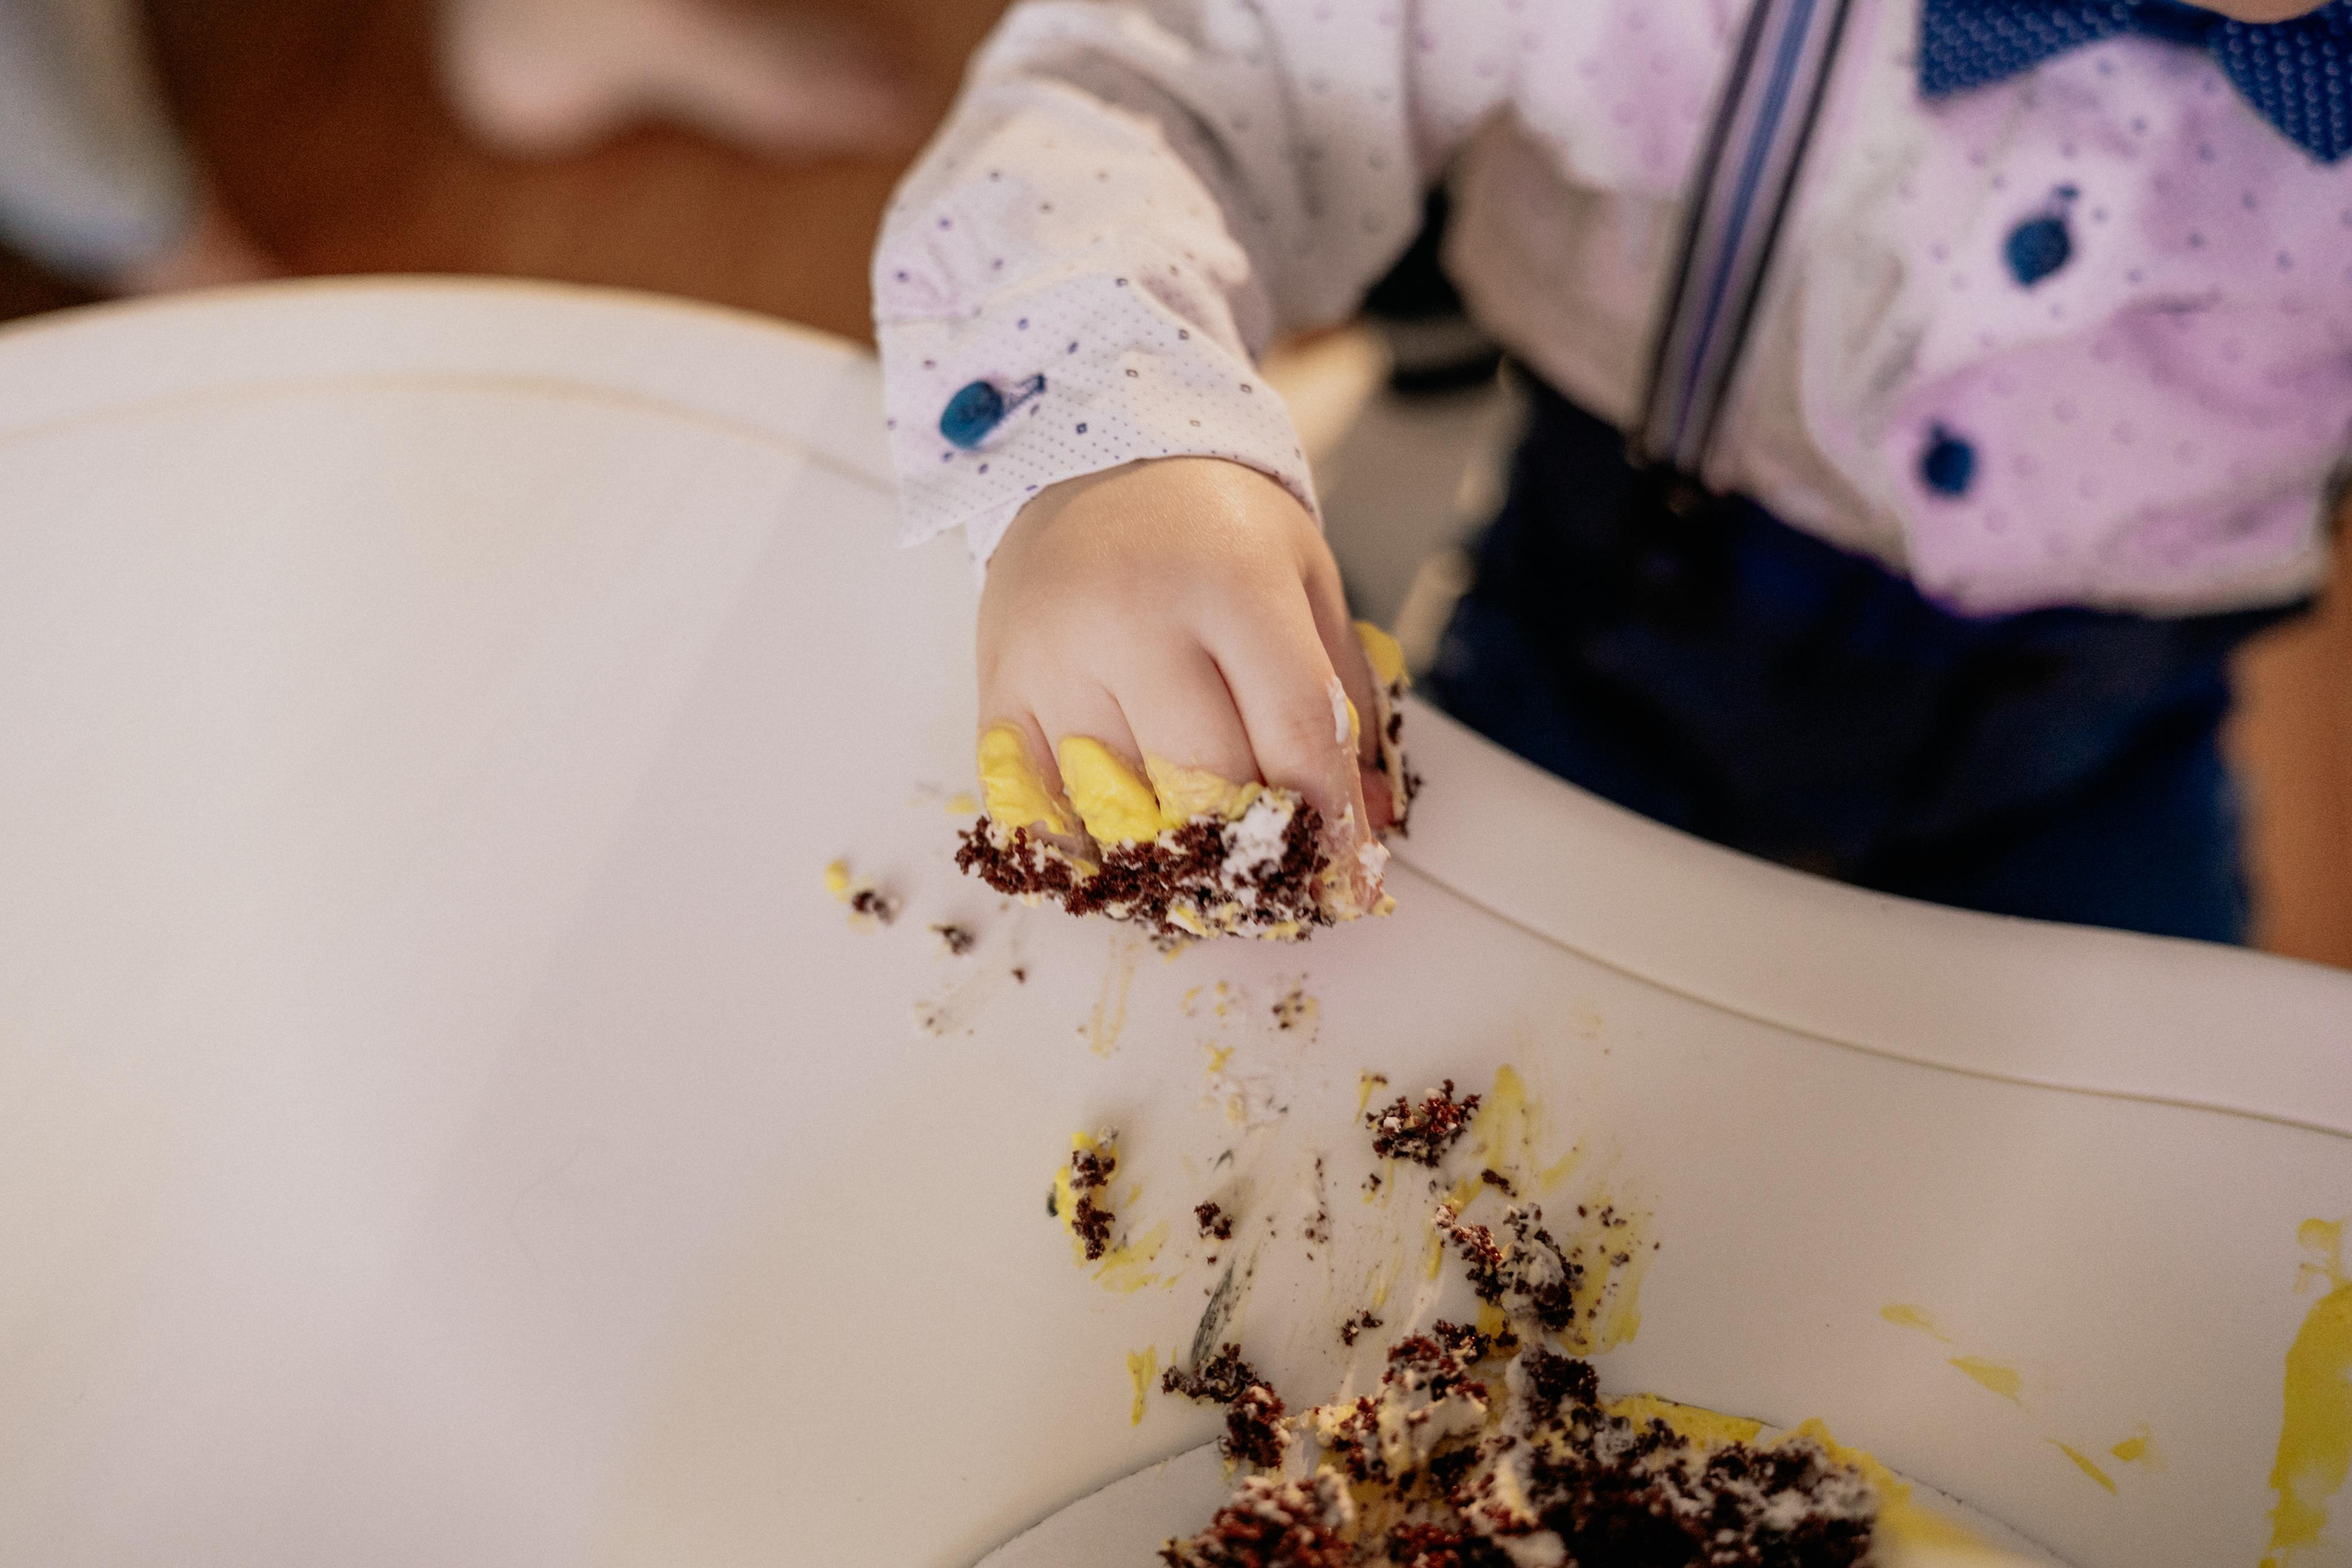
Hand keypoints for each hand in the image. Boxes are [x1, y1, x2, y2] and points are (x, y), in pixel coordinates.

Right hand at [977, 456, 1393, 909]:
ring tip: (1210, 879)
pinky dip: (1086, 854)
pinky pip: (1037, 811)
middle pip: (1206, 783)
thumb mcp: (1305, 579)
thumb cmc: (1211, 525)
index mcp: (1230, 580)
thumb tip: (1370, 821)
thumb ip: (1344, 698)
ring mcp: (1055, 658)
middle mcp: (1133, 618)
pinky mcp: (999, 688)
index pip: (1293, 731)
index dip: (1329, 821)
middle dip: (1254, 852)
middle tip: (1280, 883)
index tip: (1347, 878)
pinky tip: (1127, 859)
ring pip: (1120, 812)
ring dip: (1174, 865)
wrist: (1089, 457)